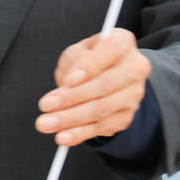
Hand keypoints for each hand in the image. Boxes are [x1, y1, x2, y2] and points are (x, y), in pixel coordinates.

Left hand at [37, 28, 151, 147]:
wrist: (106, 76)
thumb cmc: (88, 59)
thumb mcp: (78, 51)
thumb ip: (75, 62)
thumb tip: (70, 84)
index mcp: (123, 42)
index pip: (111, 50)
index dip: (90, 66)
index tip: (68, 81)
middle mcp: (135, 68)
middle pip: (106, 84)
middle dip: (72, 97)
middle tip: (45, 105)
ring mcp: (133, 94)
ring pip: (102, 109)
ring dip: (71, 118)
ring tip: (47, 124)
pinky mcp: (126, 116)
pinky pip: (103, 127)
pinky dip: (81, 133)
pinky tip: (63, 136)